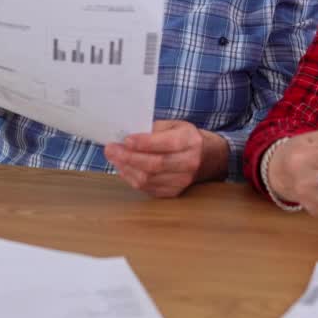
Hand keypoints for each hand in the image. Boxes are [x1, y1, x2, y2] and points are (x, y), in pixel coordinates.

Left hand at [104, 120, 226, 197]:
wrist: (206, 157)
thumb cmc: (184, 137)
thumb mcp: (174, 125)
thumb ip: (153, 129)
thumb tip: (126, 135)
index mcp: (190, 141)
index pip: (166, 144)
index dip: (144, 143)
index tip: (125, 140)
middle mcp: (189, 162)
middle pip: (155, 164)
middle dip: (128, 157)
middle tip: (110, 149)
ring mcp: (182, 180)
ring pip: (148, 179)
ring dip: (126, 168)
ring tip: (114, 158)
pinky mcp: (174, 192)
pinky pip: (148, 189)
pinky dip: (132, 179)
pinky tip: (124, 168)